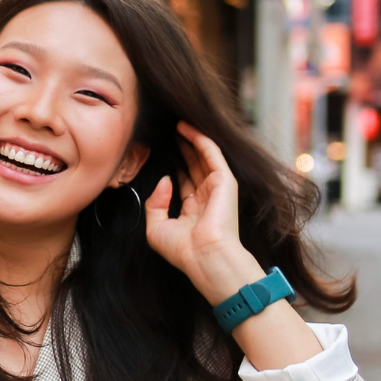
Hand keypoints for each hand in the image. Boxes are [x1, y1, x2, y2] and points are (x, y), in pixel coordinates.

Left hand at [143, 122, 263, 305]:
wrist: (205, 256)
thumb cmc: (183, 250)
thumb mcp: (156, 229)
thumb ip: (155, 204)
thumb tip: (164, 179)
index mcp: (193, 211)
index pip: (184, 181)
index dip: (174, 165)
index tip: (161, 150)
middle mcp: (206, 198)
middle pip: (194, 166)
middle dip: (183, 148)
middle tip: (169, 131)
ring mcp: (217, 188)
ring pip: (203, 156)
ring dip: (191, 139)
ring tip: (177, 124)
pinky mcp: (225, 180)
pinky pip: (211, 153)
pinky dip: (200, 139)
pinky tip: (186, 128)